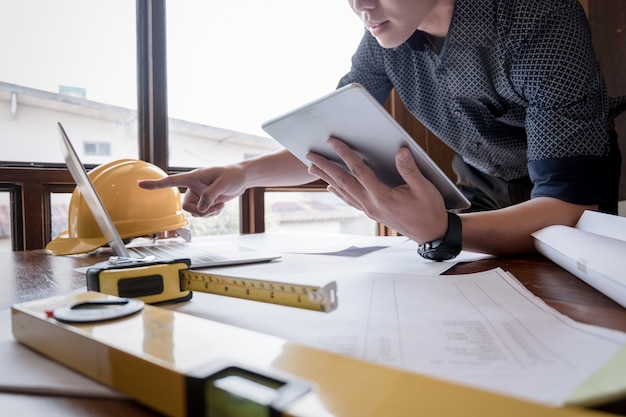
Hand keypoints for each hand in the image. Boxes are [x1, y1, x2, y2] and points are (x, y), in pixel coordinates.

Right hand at [138, 165, 246, 216]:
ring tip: (219, 204)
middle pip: (186, 206)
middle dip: (200, 211)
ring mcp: (198, 195)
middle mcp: (193, 187)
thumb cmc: (232, 175)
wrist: (242, 179)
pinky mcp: (204, 201)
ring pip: (195, 212)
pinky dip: (212, 213)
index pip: (171, 181)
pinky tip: (220, 206)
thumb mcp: (223, 184)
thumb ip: (210, 196)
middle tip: (214, 206)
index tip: (140, 184)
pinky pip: (202, 214)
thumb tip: (199, 210)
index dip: (156, 184)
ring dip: (208, 212)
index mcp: (193, 177)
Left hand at [306, 138, 448, 242]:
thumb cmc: (429, 209)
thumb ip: (410, 169)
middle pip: (343, 182)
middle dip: (325, 167)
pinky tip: (331, 187)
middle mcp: (371, 204)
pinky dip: (338, 191)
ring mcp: (369, 210)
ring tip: (312, 168)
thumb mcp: (424, 188)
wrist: (430, 233)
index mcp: (382, 196)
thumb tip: (400, 151)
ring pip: (343, 191)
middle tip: (310, 155)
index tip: (333, 142)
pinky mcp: (372, 213)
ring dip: (327, 178)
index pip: (359, 171)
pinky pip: (350, 200)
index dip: (345, 154)